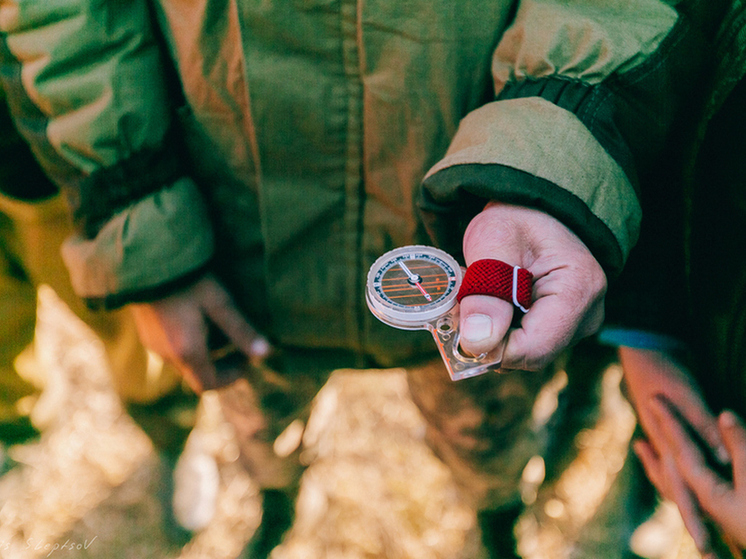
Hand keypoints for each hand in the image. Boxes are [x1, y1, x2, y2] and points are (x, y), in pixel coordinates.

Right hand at [129, 273, 270, 392]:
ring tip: (221, 328)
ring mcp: (154, 346)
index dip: (231, 377)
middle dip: (222, 365)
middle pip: (198, 375)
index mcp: (187, 352)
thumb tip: (266, 353)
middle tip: (240, 346)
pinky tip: (199, 320)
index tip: (247, 360)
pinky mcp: (147, 335)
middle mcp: (167, 356)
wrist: (148, 260)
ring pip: (186, 363)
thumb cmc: (189, 281)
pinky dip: (191, 345)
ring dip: (207, 354)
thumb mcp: (220, 303)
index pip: (209, 384)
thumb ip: (241, 330)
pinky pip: (173, 350)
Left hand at [459, 201, 605, 369]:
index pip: (533, 348)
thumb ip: (485, 290)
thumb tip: (477, 343)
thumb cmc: (518, 216)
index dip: (491, 347)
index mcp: (578, 289)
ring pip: (524, 352)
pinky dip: (501, 329)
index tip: (460, 321)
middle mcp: (587, 314)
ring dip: (492, 332)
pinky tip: (492, 302)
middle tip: (462, 303)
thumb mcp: (492, 242)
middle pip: (529, 355)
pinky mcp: (564, 327)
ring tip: (478, 294)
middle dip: (488, 337)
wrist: (537, 208)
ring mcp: (578, 324)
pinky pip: (526, 343)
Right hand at [619, 347, 728, 554]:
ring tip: (696, 526)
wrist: (640, 350)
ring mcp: (661, 441)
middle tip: (708, 552)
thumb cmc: (665, 370)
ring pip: (673, 480)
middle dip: (693, 521)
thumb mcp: (689, 397)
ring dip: (684, 502)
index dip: (695, 520)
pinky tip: (674, 478)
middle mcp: (663, 448)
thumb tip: (723, 458)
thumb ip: (703, 426)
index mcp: (668, 445)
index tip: (707, 547)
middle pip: (678, 492)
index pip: (684, 491)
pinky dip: (669, 475)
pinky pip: (668, 463)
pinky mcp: (664, 433)